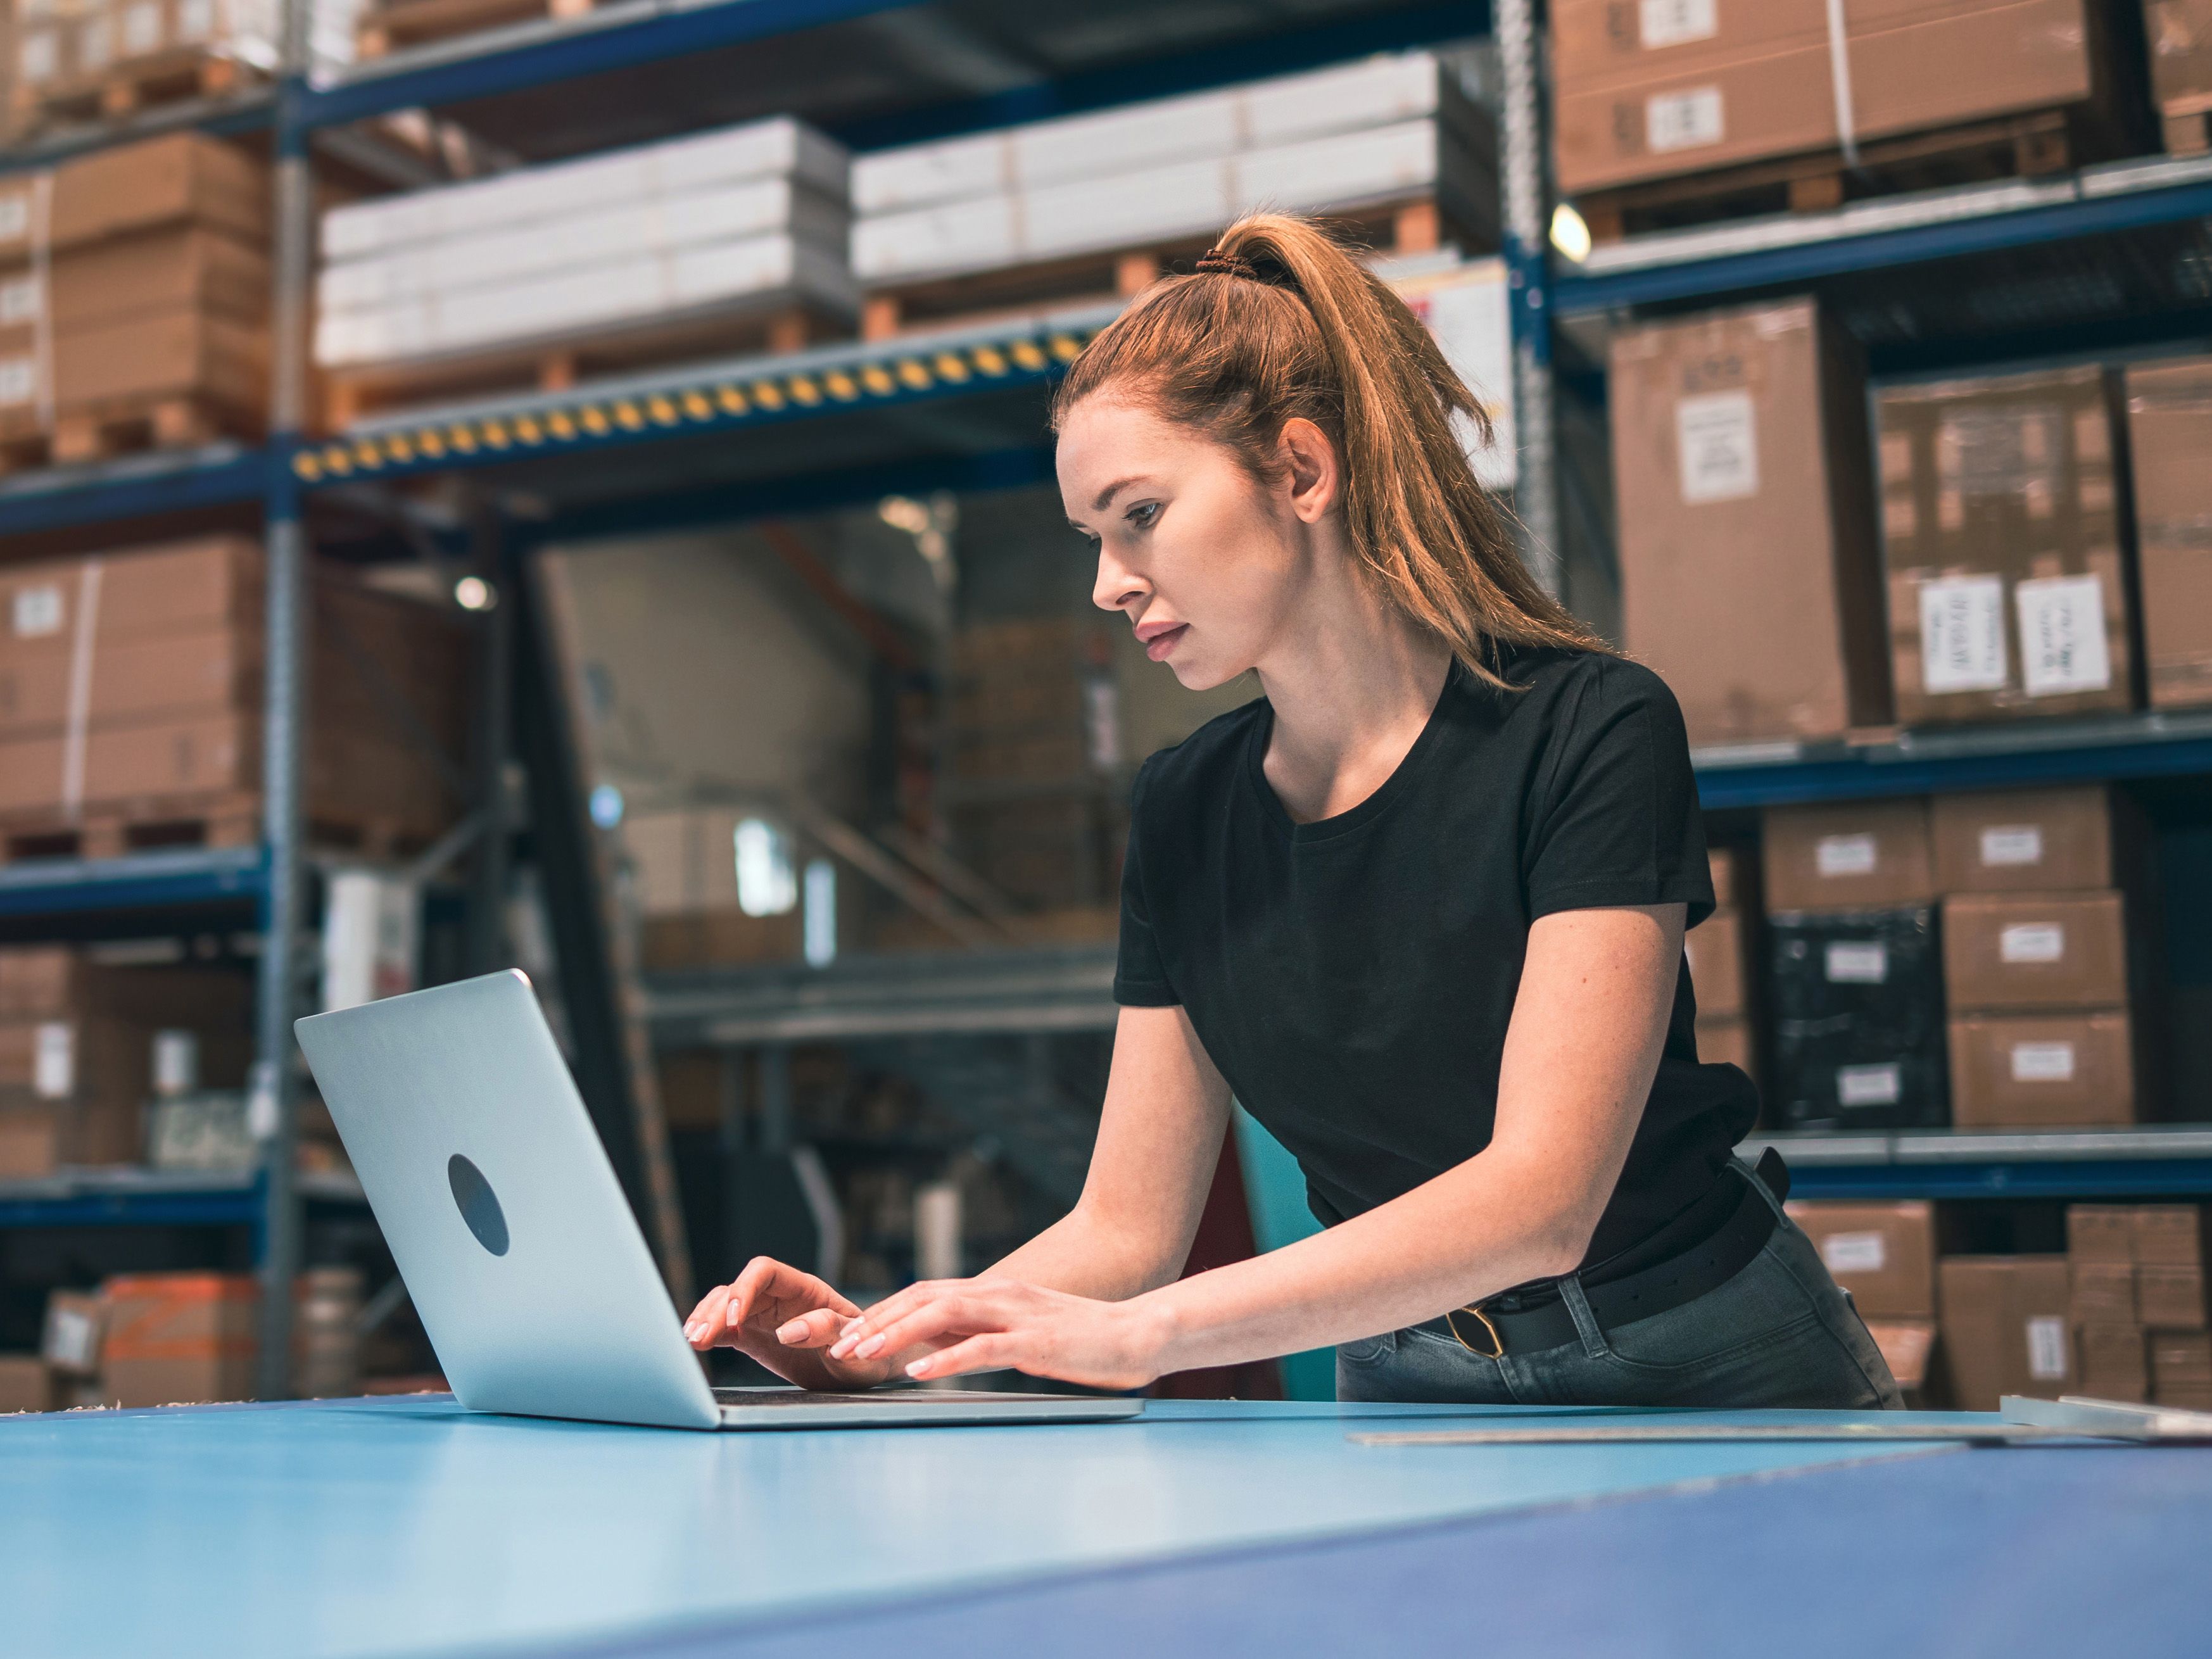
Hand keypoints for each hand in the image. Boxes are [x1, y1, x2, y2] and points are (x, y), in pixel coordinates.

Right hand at [683, 1257, 893, 1390]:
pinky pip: (725, 1327)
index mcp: (806, 1289)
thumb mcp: (854, 1344)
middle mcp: (780, 1297)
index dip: (745, 1289)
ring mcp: (765, 1315)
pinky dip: (709, 1332)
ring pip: (726, 1305)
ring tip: (691, 1340)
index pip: (765, 1271)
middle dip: (717, 1309)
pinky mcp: (754, 1336)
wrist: (863, 1370)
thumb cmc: (865, 1354)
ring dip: (707, 1319)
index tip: (735, 1318)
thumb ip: (827, 1331)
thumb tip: (789, 1330)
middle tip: (700, 1337)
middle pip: (738, 1288)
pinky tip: (694, 1342)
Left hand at [826, 1277, 1170, 1390]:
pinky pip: (982, 1348)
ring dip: (898, 1334)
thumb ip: (979, 1333)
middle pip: (923, 1298)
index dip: (883, 1311)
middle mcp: (999, 1294)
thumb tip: (933, 1348)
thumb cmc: (1081, 1339)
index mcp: (993, 1292)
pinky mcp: (1035, 1342)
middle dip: (877, 1321)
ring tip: (864, 1354)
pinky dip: (945, 1360)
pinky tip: (919, 1374)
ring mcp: (1016, 1315)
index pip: (924, 1293)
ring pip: (943, 1315)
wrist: (1137, 1332)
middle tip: (838, 1345)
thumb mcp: (1020, 1333)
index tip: (848, 1333)